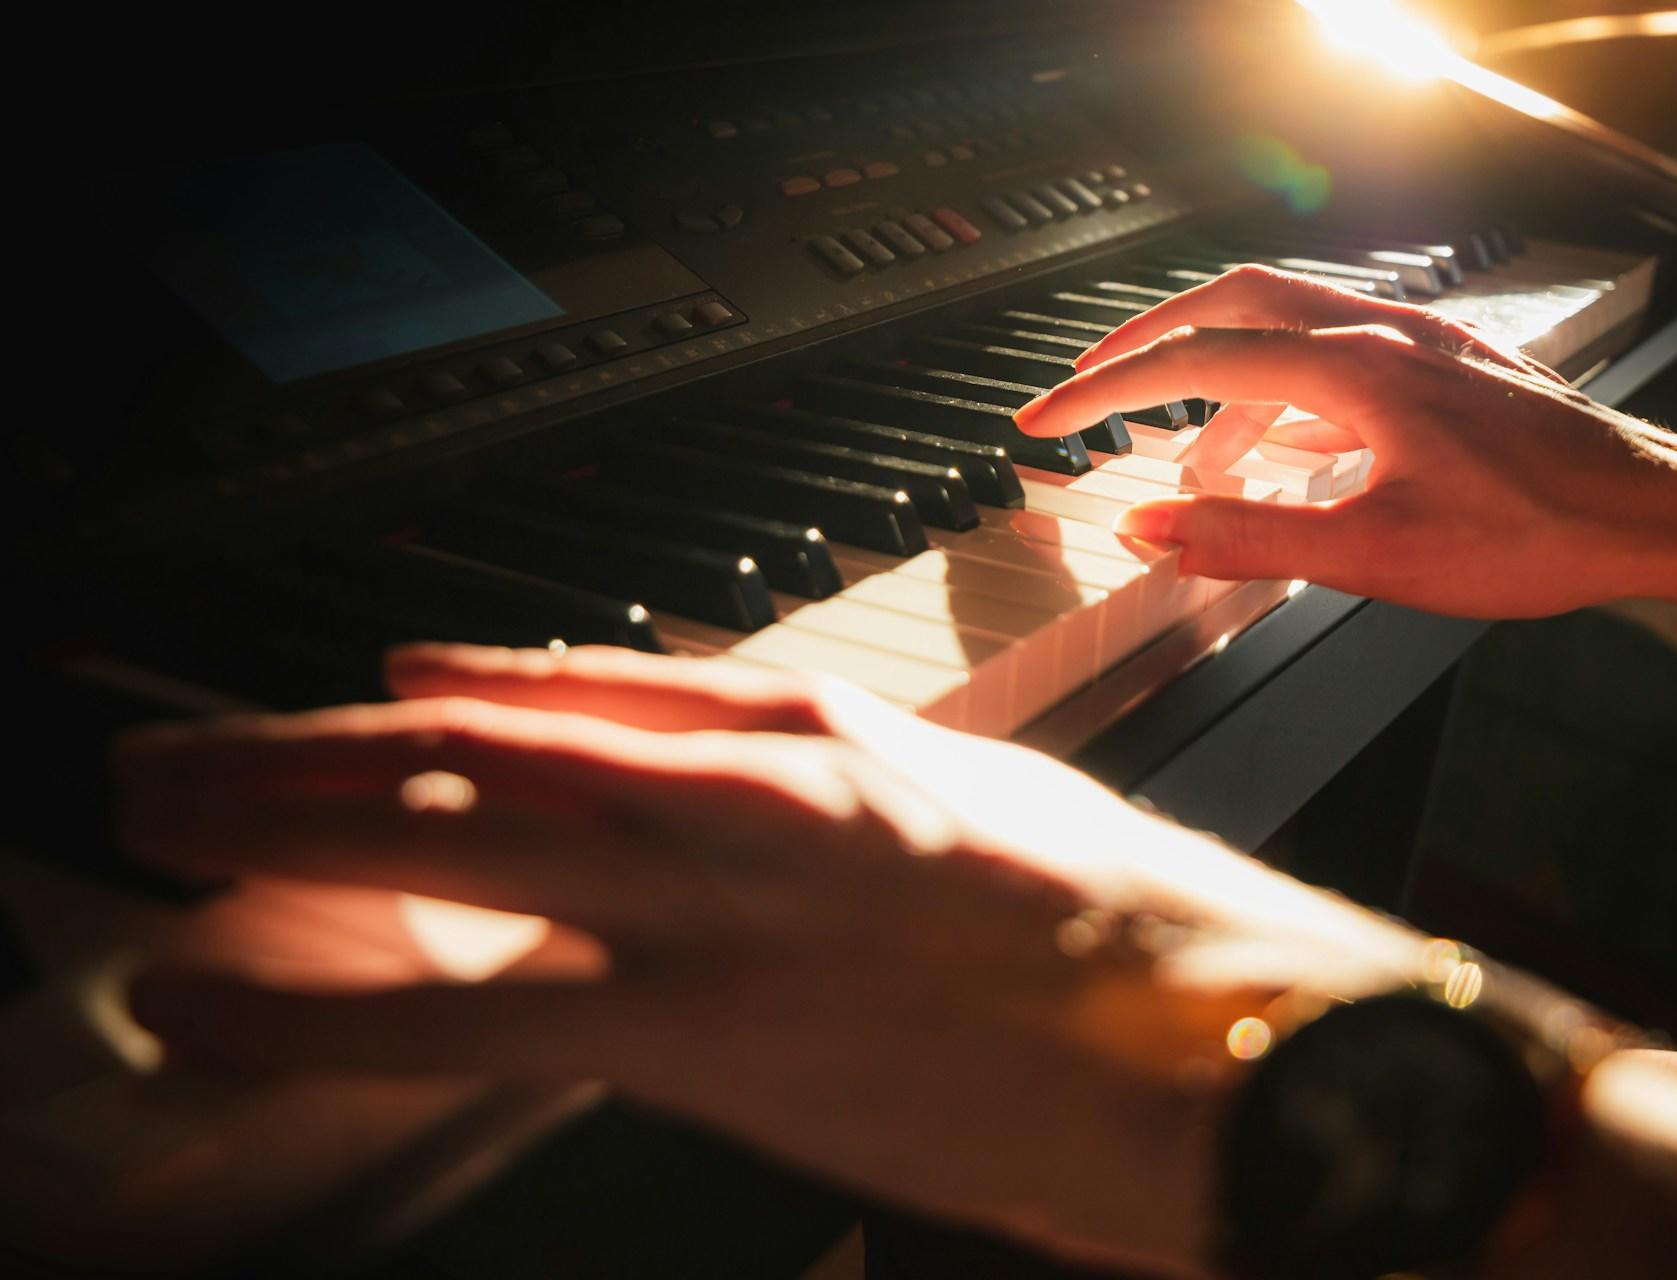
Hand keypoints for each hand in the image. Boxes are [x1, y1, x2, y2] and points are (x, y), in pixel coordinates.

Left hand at [115, 643, 1420, 1274]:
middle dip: (305, 745)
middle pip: (475, 740)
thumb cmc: (1134, 934)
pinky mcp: (707, 1032)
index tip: (378, 686)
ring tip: (153, 825)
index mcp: (824, 729)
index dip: (466, 682)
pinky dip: (316, 1003)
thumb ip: (858, 810)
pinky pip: (465, 1007)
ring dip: (270, 824)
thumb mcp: (990, 819)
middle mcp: (745, 785)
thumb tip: (771, 823)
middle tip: (185, 756)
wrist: (1228, 1035)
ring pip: (437, 833)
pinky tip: (213, 1002)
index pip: (596, 686)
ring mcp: (716, 898)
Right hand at [1013, 266, 1676, 618]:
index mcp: (1355, 371)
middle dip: (1145, 344)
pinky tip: (1279, 450)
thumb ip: (1247, 538)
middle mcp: (1382, 334)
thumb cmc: (1535, 537)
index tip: (1045, 417)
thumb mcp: (1372, 557)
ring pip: (1282, 324)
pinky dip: (1279, 391)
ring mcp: (1417, 343)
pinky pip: (1333, 353)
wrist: (1651, 517)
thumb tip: (1148, 526)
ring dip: (1215, 374)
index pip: (1195, 359)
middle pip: (1228, 302)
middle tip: (1086, 387)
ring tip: (1186, 456)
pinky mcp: (1443, 366)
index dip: (1105, 388)